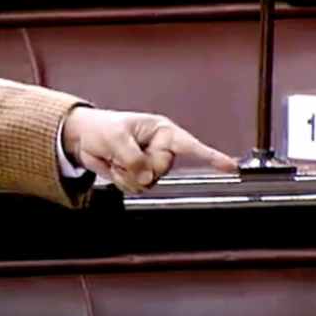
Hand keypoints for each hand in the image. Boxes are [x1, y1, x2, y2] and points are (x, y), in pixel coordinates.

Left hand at [62, 106, 237, 193]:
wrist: (84, 138)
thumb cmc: (102, 127)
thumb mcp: (116, 137)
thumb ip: (133, 158)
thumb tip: (146, 177)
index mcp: (162, 133)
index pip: (191, 146)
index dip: (212, 157)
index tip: (231, 166)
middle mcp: (160, 150)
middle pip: (161, 169)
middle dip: (139, 165)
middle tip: (123, 152)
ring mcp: (149, 165)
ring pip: (148, 182)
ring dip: (127, 174)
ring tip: (117, 158)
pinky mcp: (138, 176)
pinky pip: (135, 188)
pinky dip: (121, 180)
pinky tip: (115, 167)